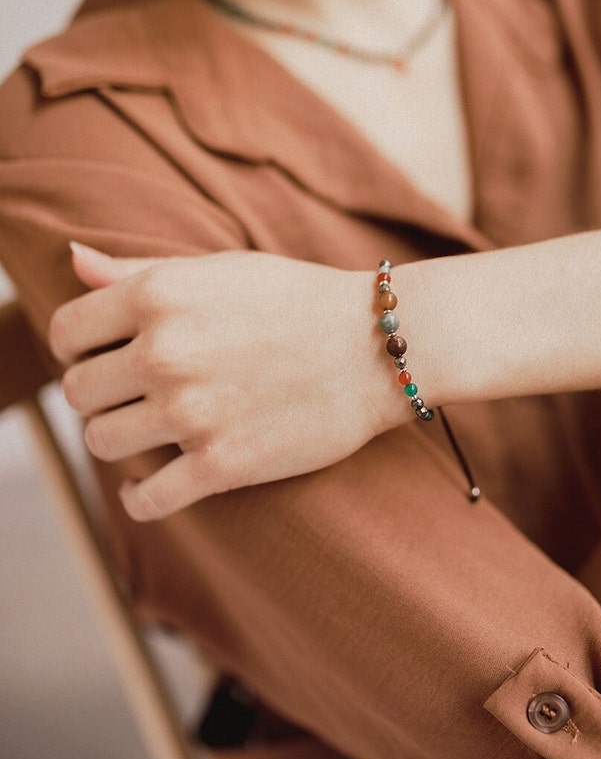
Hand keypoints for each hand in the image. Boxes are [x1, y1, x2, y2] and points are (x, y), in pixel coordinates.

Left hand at [50, 245, 394, 521]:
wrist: (376, 347)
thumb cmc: (298, 299)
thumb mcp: (219, 268)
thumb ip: (139, 269)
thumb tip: (73, 258)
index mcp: (158, 296)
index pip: (67, 332)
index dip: (80, 347)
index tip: (105, 356)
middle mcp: (164, 353)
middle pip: (78, 392)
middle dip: (99, 393)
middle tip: (134, 393)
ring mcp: (191, 413)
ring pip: (103, 442)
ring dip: (121, 437)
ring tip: (151, 429)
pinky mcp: (221, 465)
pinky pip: (145, 500)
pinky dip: (139, 497)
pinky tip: (150, 484)